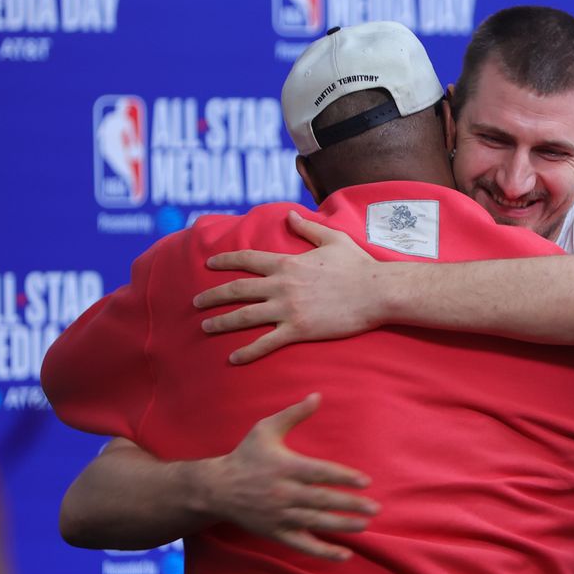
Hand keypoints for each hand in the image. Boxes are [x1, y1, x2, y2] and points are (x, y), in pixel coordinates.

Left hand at [195, 211, 381, 363]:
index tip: (209, 263)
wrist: (377, 292)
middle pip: (237, 290)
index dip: (225, 261)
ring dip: (221, 322)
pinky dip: (247, 352)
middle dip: (212, 295)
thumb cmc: (358, 266)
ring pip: (244, 316)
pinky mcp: (298, 330)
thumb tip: (290, 215)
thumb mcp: (332, 239)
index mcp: (287, 263)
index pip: (247, 260)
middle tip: (195, 301)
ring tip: (205, 327)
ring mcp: (287, 309)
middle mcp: (281, 286)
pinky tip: (233, 358)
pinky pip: (265, 343)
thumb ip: (307, 228)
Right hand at [198, 393, 377, 560]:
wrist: (217, 488)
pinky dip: (323, 552)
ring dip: (342, 526)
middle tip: (375, 508)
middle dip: (350, 505)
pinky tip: (344, 555)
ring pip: (315, 522)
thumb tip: (318, 396)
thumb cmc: (246, 455)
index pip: (320, 473)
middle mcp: (283, 493)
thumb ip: (293, 414)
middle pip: (322, 500)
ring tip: (365, 525)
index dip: (343, 477)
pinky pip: (302, 545)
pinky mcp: (276, 532)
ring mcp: (280, 515)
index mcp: (285, 467)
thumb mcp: (265, 429)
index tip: (365, 481)